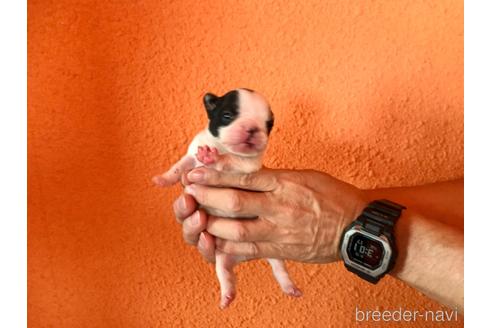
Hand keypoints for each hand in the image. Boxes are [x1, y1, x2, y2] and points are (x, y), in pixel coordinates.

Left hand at [176, 167, 367, 263]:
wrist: (357, 226)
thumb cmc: (333, 196)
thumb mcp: (306, 176)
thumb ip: (276, 177)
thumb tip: (249, 174)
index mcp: (285, 183)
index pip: (243, 177)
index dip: (215, 175)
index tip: (196, 172)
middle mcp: (279, 206)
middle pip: (234, 202)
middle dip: (207, 197)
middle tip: (189, 191)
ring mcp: (279, 231)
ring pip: (237, 229)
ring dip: (212, 224)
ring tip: (197, 218)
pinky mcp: (281, 250)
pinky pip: (249, 252)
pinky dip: (228, 248)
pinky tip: (214, 244)